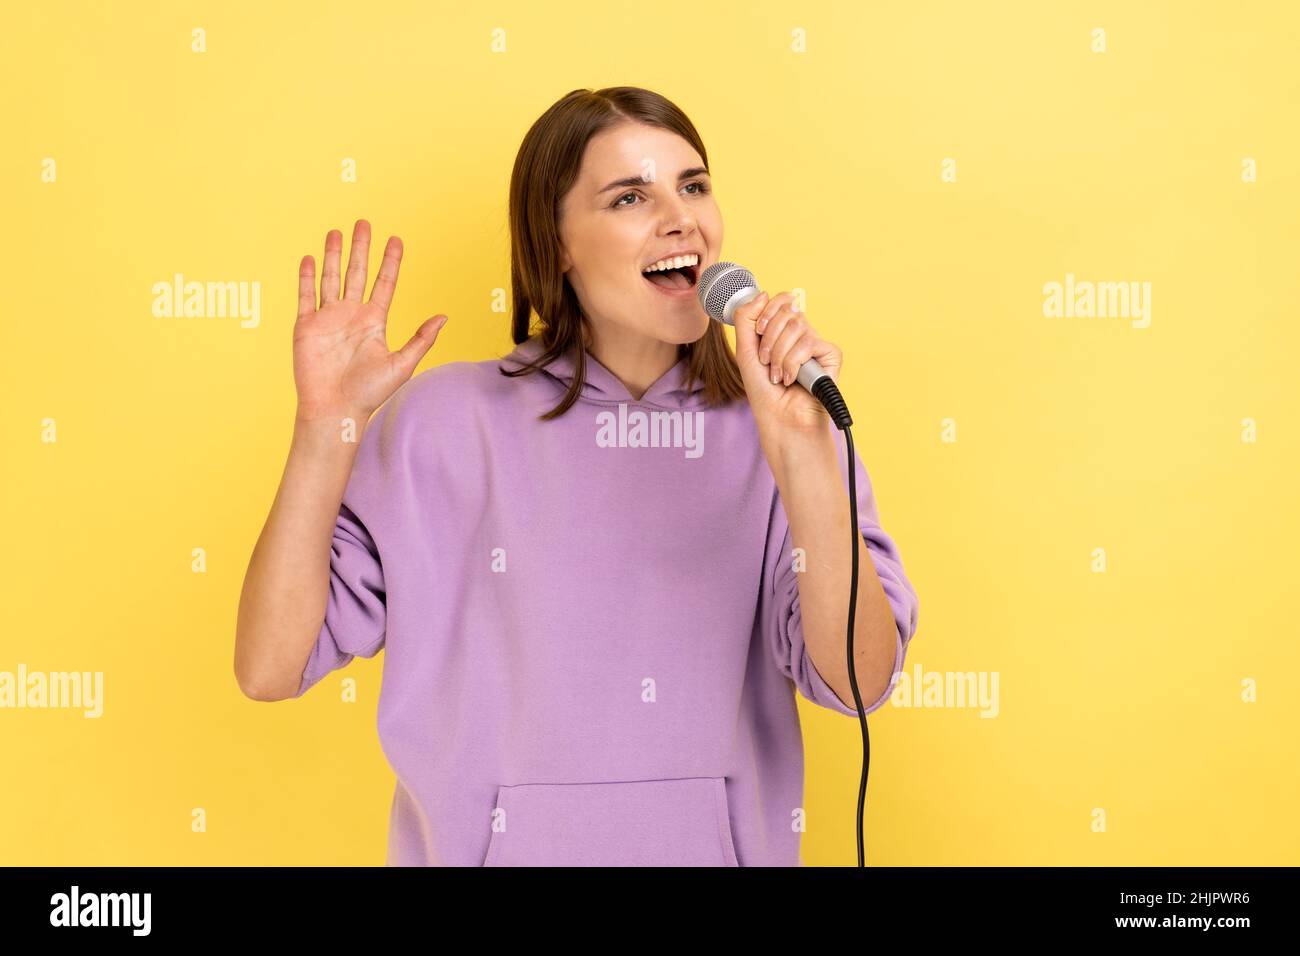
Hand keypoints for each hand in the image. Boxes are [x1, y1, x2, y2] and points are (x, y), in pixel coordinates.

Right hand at [293, 219, 448, 423]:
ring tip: (336, 232)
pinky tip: (310, 258)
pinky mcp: (306, 326)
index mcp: (374, 321)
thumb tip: (444, 317)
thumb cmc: (369, 393)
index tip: (395, 239)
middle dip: (361, 248)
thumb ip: (421, 339)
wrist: (335, 410)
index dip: (390, 262)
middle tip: (363, 222)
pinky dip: (307, 277)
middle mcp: (351, 315)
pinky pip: (306, 295)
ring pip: (331, 278)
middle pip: (357, 273)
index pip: (384, 284)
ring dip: (333, 255)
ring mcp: (328, 319)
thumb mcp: (402, 364)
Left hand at [730, 290, 842, 436]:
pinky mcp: (831, 355)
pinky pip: (809, 343)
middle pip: (787, 312)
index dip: (768, 311)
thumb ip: (747, 319)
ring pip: (796, 327)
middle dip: (769, 340)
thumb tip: (763, 293)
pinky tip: (793, 379)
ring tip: (778, 376)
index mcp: (783, 331)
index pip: (782, 301)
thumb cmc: (763, 390)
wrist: (779, 418)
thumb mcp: (745, 350)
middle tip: (766, 362)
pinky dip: (793, 363)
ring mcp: (817, 344)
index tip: (758, 331)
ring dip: (779, 356)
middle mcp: (802, 334)